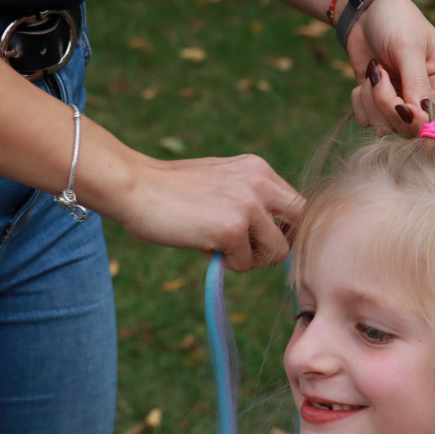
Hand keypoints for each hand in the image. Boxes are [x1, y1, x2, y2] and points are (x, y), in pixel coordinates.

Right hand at [113, 154, 300, 271]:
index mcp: (259, 169)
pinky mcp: (232, 229)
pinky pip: (246, 263)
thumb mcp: (221, 181)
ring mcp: (249, 205)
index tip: (263, 240)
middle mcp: (261, 183)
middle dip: (280, 244)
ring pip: (278, 251)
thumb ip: (249, 199)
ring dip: (253, 259)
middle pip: (300, 226)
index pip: (298, 206)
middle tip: (253, 251)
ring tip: (224, 249)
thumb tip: (274, 236)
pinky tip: (206, 247)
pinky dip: (227, 263)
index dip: (286, 229)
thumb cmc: (170, 189)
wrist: (134, 187)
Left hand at [345, 0, 434, 134]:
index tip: (408, 112)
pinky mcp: (379, 107)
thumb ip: (416, 83)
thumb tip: (422, 118)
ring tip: (374, 70)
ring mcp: (403, 106)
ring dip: (372, 101)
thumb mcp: (409, 47)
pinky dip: (361, 101)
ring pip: (386, 128)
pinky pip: (367, 121)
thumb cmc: (397, 21)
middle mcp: (428, 101)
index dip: (428, 127)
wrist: (364, 14)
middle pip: (412, 130)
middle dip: (389, 105)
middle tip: (380, 75)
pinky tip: (366, 78)